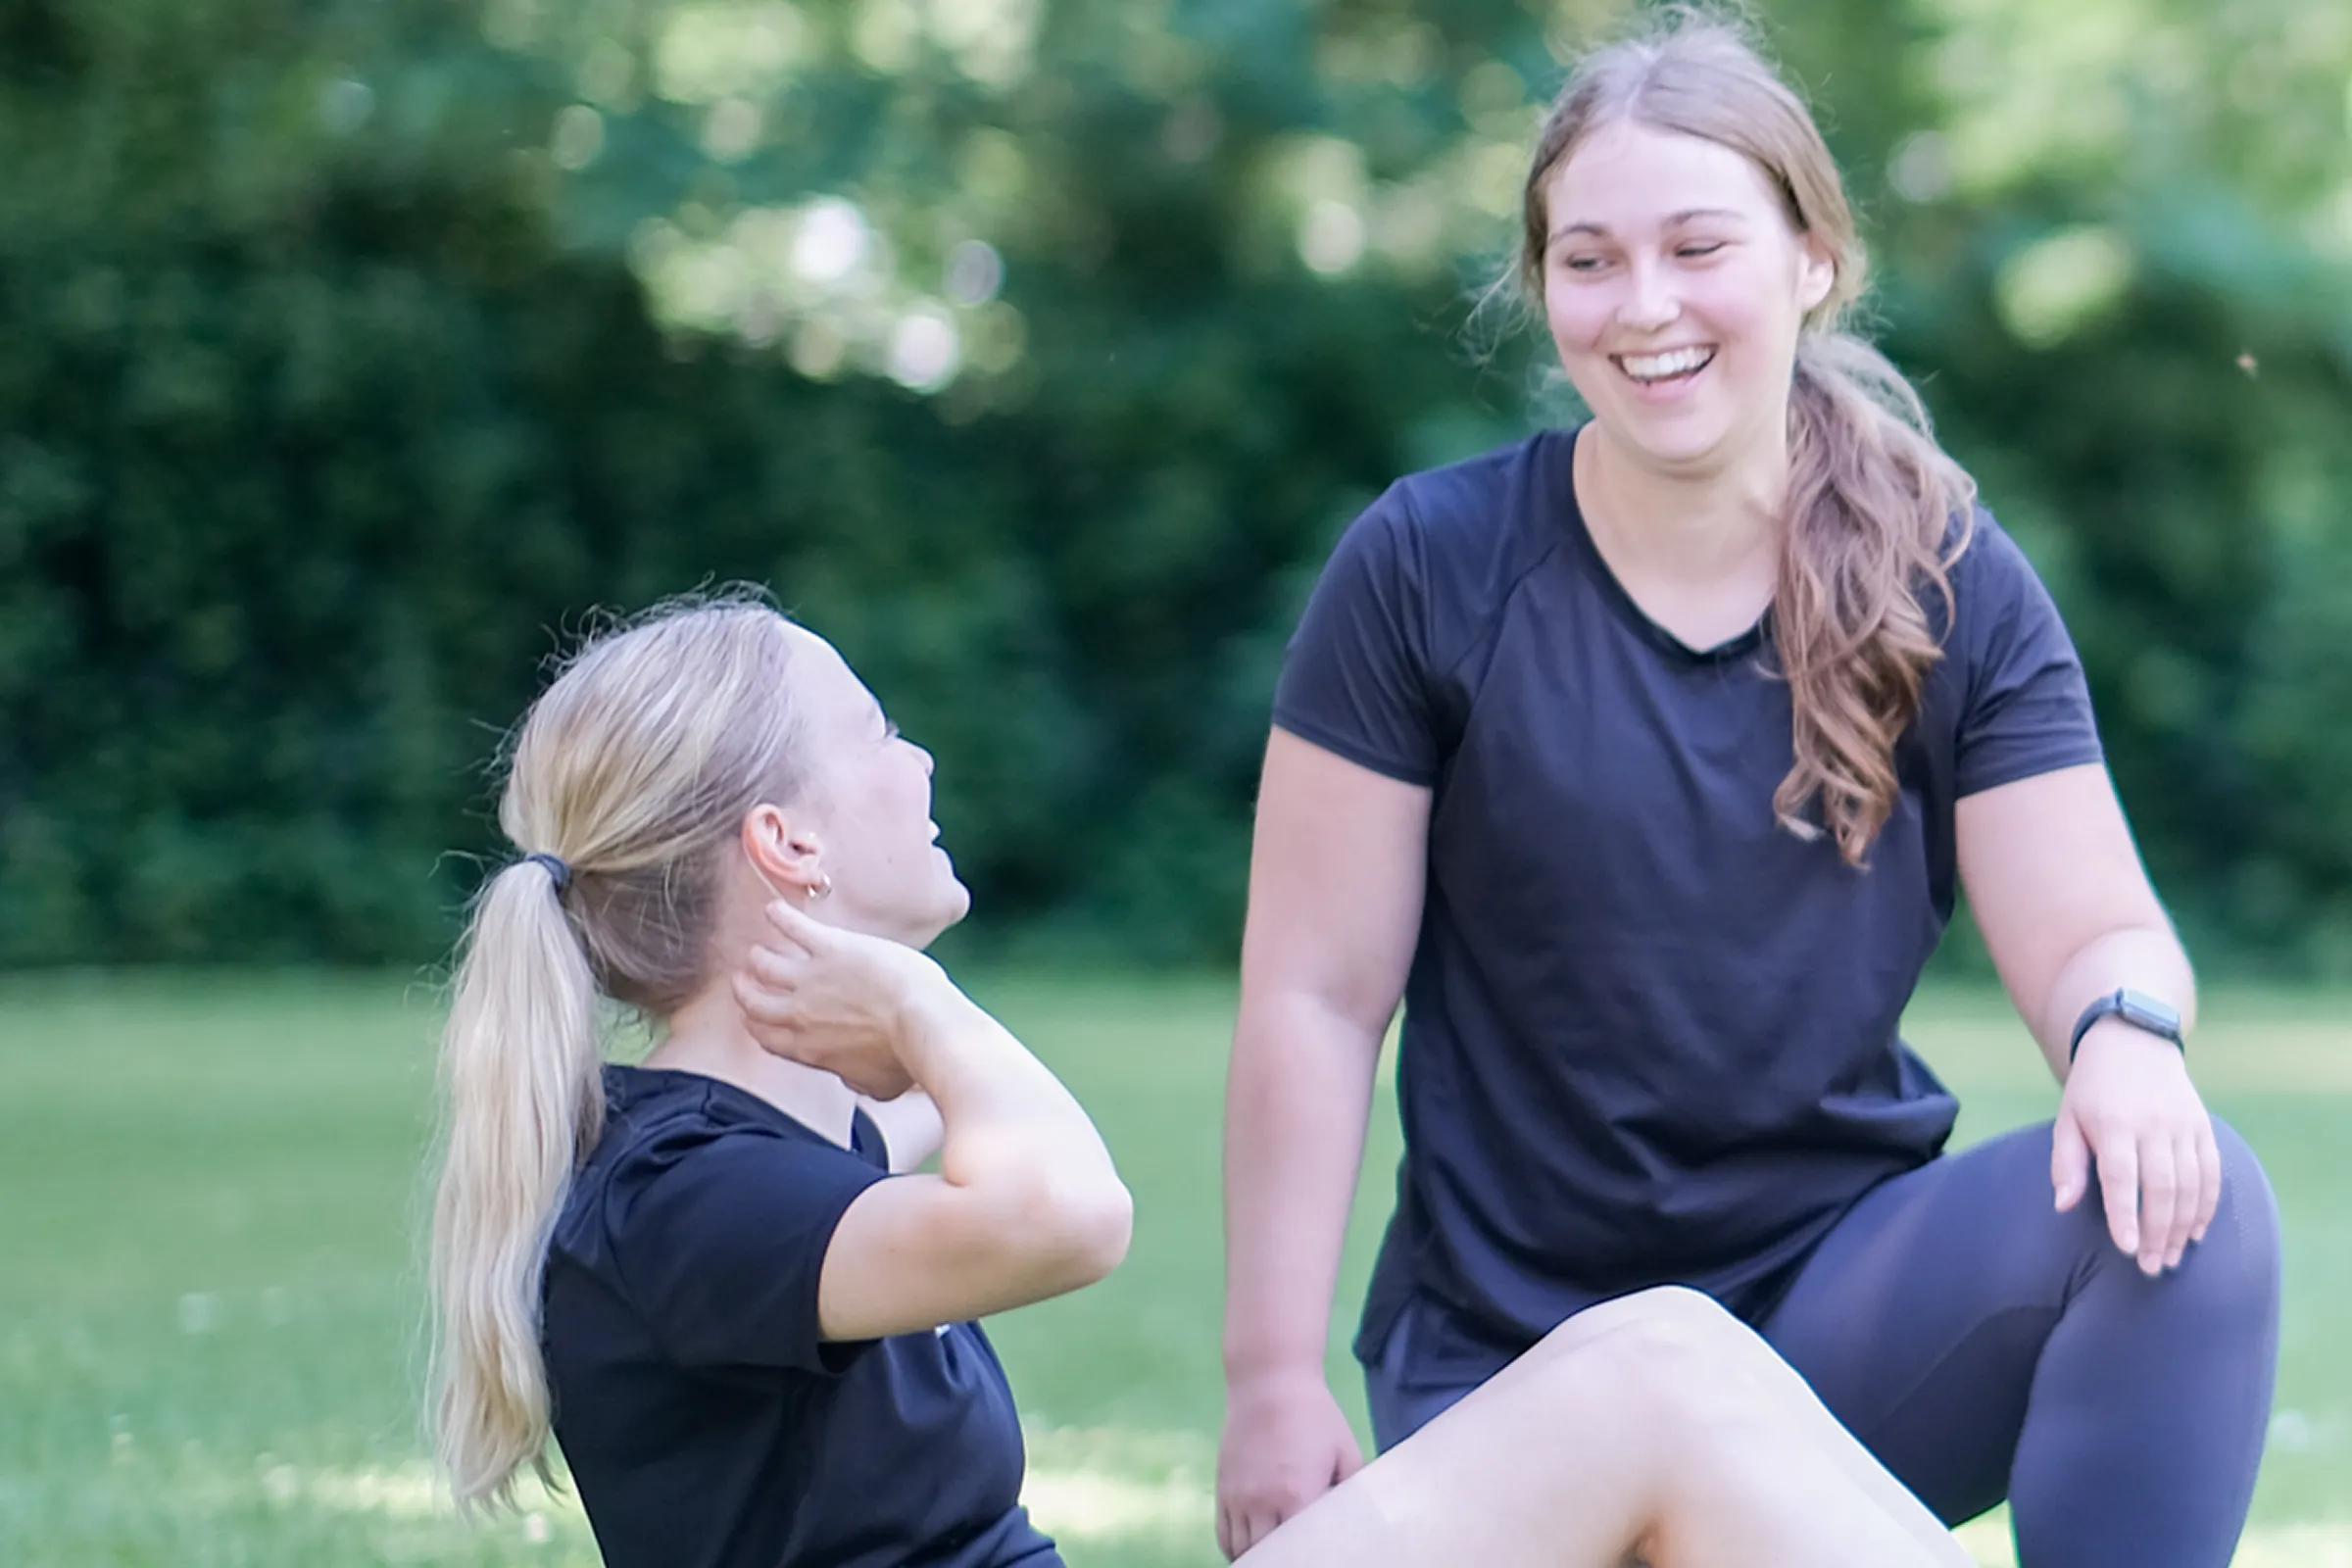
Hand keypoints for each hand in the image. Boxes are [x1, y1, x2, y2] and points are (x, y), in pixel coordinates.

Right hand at [732, 900, 947, 1099]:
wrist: (922, 1022)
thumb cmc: (907, 1057)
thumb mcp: (878, 1084)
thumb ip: (858, 1081)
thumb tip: (855, 1083)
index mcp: (810, 1050)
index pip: (768, 1037)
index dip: (754, 1025)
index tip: (749, 1017)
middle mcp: (800, 1015)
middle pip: (756, 1002)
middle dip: (745, 991)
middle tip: (741, 980)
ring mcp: (810, 979)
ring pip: (766, 965)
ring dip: (759, 957)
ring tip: (757, 950)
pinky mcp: (829, 947)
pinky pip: (794, 927)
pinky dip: (780, 916)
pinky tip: (775, 909)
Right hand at [1215, 1370, 1362, 1558]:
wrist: (1269, 1381)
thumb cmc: (1315, 1414)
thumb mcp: (1347, 1451)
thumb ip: (1352, 1491)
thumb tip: (1356, 1520)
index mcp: (1297, 1496)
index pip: (1300, 1551)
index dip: (1310, 1559)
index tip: (1319, 1556)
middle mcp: (1261, 1502)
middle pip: (1268, 1557)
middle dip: (1284, 1561)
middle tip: (1300, 1558)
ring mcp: (1237, 1497)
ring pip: (1242, 1550)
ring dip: (1259, 1558)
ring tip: (1277, 1558)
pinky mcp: (1223, 1489)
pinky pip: (1224, 1535)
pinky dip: (1237, 1548)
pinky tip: (1253, 1548)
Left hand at [2052, 1022, 2221, 1275]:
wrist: (2133, 1045)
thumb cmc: (2092, 1092)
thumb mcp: (2067, 1119)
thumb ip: (2066, 1163)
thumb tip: (2063, 1206)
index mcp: (2114, 1123)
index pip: (2122, 1176)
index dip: (2125, 1214)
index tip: (2126, 1249)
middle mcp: (2153, 1124)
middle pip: (2162, 1187)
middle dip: (2157, 1232)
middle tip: (2150, 1267)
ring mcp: (2184, 1126)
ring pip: (2191, 1185)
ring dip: (2182, 1227)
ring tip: (2169, 1258)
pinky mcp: (2203, 1128)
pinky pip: (2212, 1173)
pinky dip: (2206, 1206)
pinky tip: (2195, 1233)